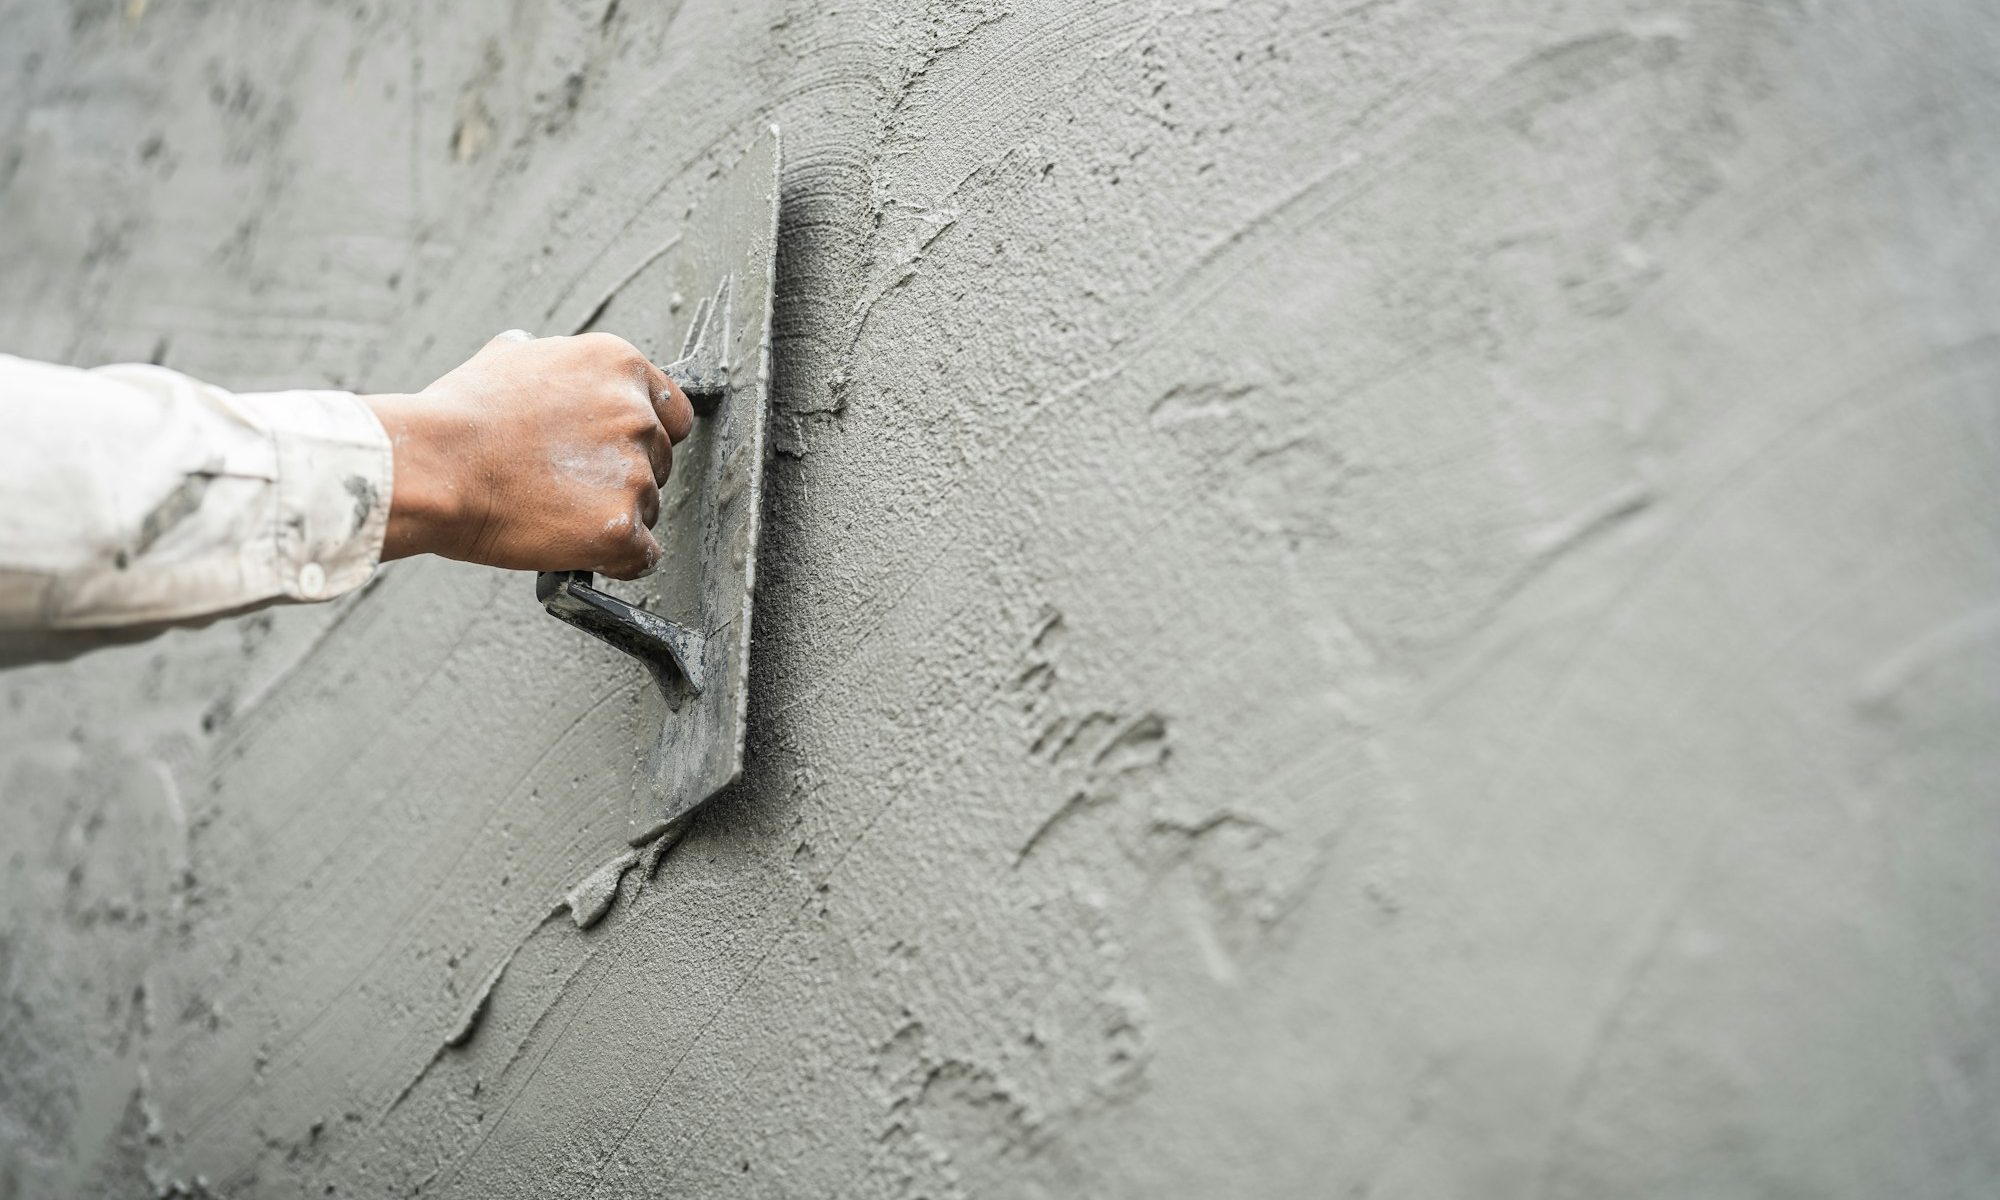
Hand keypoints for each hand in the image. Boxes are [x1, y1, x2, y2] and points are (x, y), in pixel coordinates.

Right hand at [363, 330, 693, 578]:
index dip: (644, 436)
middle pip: (660, 461)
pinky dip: (617, 559)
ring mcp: (632, 473)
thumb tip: (534, 350)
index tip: (613, 452)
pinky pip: (643, 555)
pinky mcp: (620, 528)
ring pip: (648, 507)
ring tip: (556, 510)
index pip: (672, 411)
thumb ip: (545, 358)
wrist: (431, 465)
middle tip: (570, 483)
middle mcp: (636, 415)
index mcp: (619, 365)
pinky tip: (579, 548)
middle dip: (624, 476)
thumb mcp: (505, 358)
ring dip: (613, 514)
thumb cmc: (458, 416)